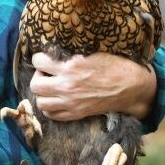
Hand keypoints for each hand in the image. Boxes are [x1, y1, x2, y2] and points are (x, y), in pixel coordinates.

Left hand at [29, 52, 155, 120]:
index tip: (44, 58)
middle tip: (46, 72)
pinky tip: (56, 99)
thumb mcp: (91, 52)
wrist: (130, 86)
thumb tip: (54, 50)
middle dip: (38, 76)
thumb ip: (71, 54)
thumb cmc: (113, 65)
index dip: (39, 58)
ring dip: (42, 93)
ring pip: (40, 102)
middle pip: (35, 85)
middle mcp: (67, 86)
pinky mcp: (76, 114)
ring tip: (50, 86)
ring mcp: (71, 103)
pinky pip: (51, 115)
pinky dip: (50, 107)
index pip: (39, 62)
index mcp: (70, 67)